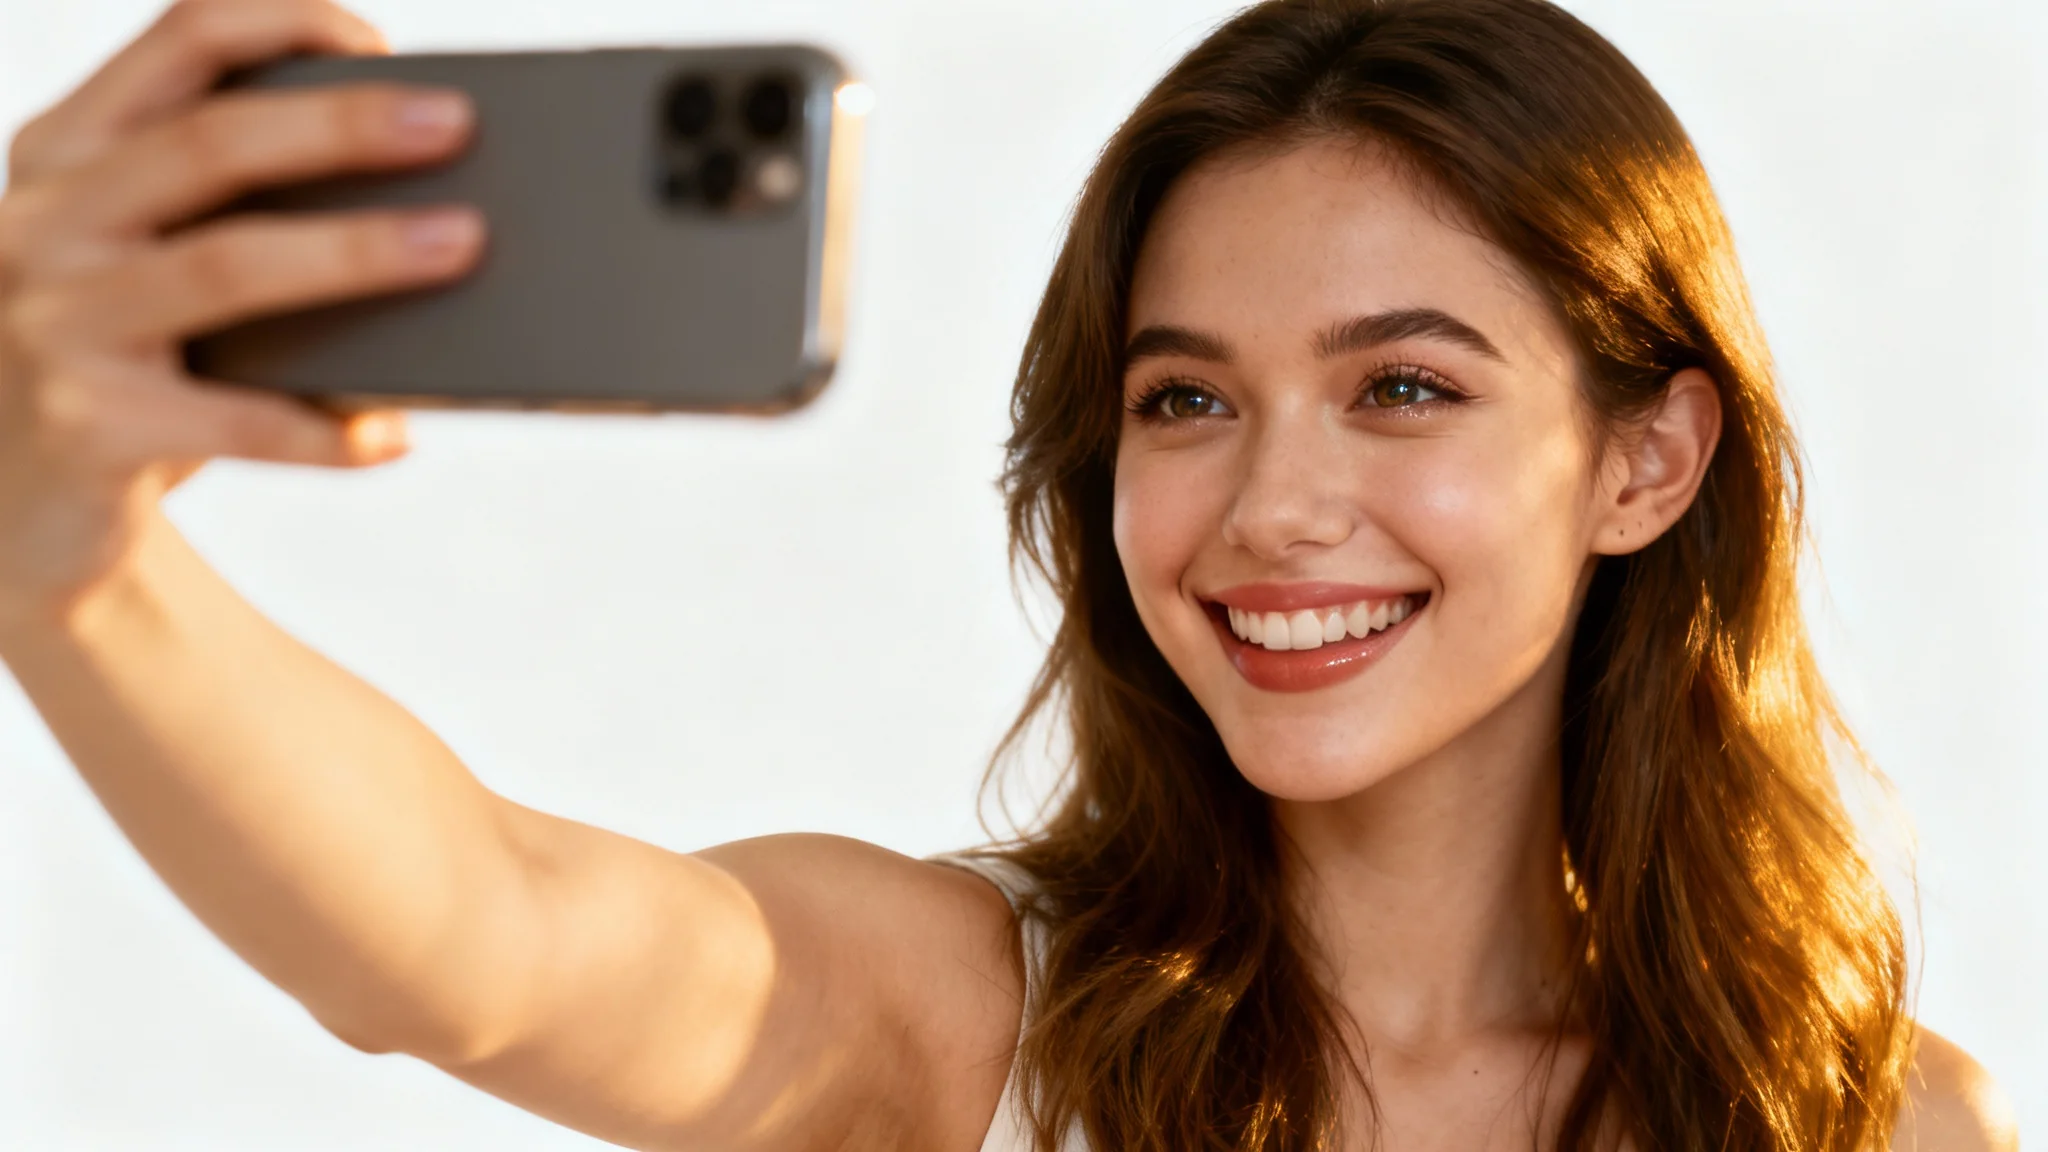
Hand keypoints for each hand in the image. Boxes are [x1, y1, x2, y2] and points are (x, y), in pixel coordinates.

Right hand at [0, 0, 485, 627]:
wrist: (6, 506)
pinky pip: (234, 422)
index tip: (380, 45)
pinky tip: (392, 435)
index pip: (178, 40)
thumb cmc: (114, 361)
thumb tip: (414, 193)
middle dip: (344, 124)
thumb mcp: (134, 257)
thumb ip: (221, 209)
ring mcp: (54, 323)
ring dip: (356, 251)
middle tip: (457, 125)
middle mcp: (44, 221)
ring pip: (227, 264)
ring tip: (460, 243)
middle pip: (211, 143)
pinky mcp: (85, 425)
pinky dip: (324, 431)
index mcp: (64, 153)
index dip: (286, 22)